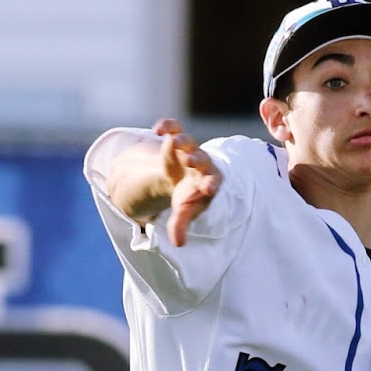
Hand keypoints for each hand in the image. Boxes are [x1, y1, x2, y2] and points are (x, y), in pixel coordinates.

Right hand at [151, 118, 221, 246]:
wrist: (182, 177)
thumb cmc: (188, 196)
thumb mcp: (184, 210)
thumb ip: (180, 225)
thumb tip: (178, 244)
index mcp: (208, 181)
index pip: (213, 182)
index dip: (211, 184)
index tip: (208, 188)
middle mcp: (201, 162)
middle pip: (202, 158)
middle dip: (196, 159)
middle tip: (190, 161)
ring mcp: (189, 148)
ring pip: (188, 141)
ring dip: (182, 140)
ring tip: (173, 141)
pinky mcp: (176, 138)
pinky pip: (174, 128)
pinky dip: (167, 126)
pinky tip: (158, 129)